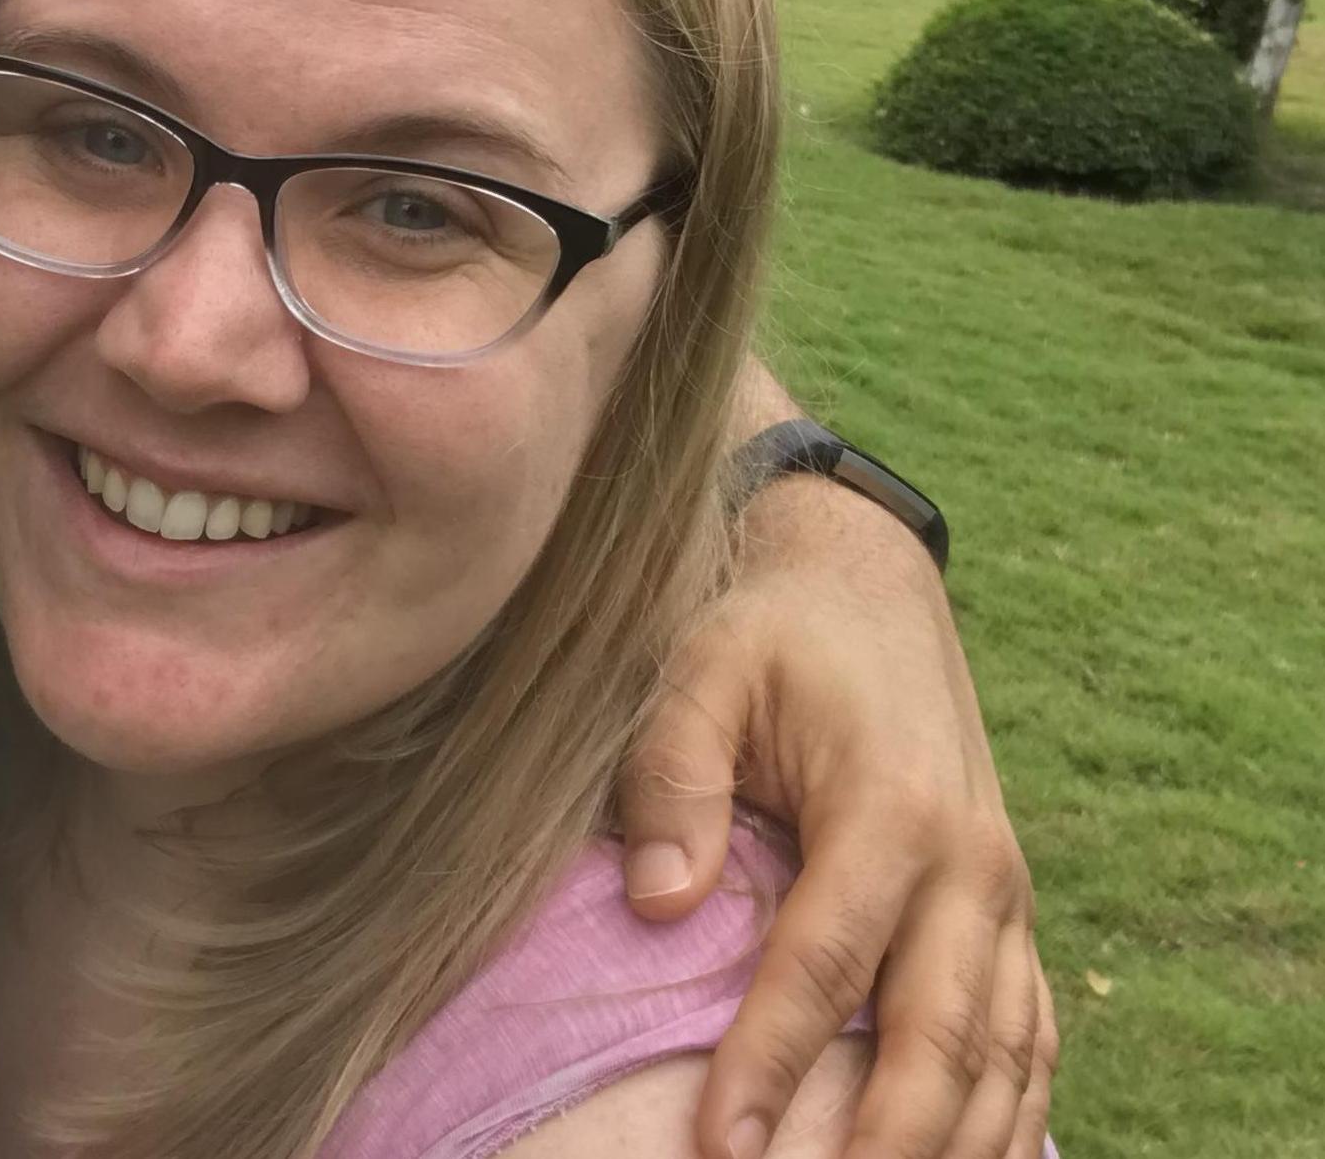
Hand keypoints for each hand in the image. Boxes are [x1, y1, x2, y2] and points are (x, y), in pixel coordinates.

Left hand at [618, 479, 1054, 1158]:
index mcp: (891, 806)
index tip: (720, 1151)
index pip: (826, 966)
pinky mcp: (1009, 908)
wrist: (868, 584)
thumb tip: (655, 902)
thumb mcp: (703, 669)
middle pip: (936, 1041)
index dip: (771, 1067)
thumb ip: (674, 774)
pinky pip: (1030, 1032)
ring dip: (956, 1147)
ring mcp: (1005, 891)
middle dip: (878, 1145)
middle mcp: (970, 862)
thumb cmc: (772, 633)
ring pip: (1001, 1057)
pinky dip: (1009, 1111)